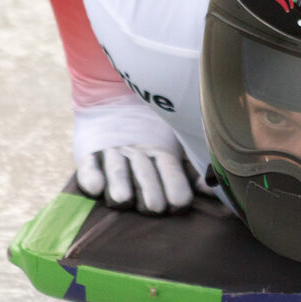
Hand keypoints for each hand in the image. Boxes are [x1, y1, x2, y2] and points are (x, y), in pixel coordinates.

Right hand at [71, 97, 191, 214]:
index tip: (179, 203)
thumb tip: (212, 189)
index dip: (175, 187)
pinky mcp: (88, 150)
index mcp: (163, 151)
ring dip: (120, 184)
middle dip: (149, 191)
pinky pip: (88, 164)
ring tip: (122, 199)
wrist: (114, 94)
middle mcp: (137, 152)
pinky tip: (94, 187)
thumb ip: (192, 170)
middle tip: (154, 207)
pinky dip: (90, 175)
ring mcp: (112, 151)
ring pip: (117, 170)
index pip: (171, 171)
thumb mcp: (176, 144)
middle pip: (144, 174)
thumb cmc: (154, 131)